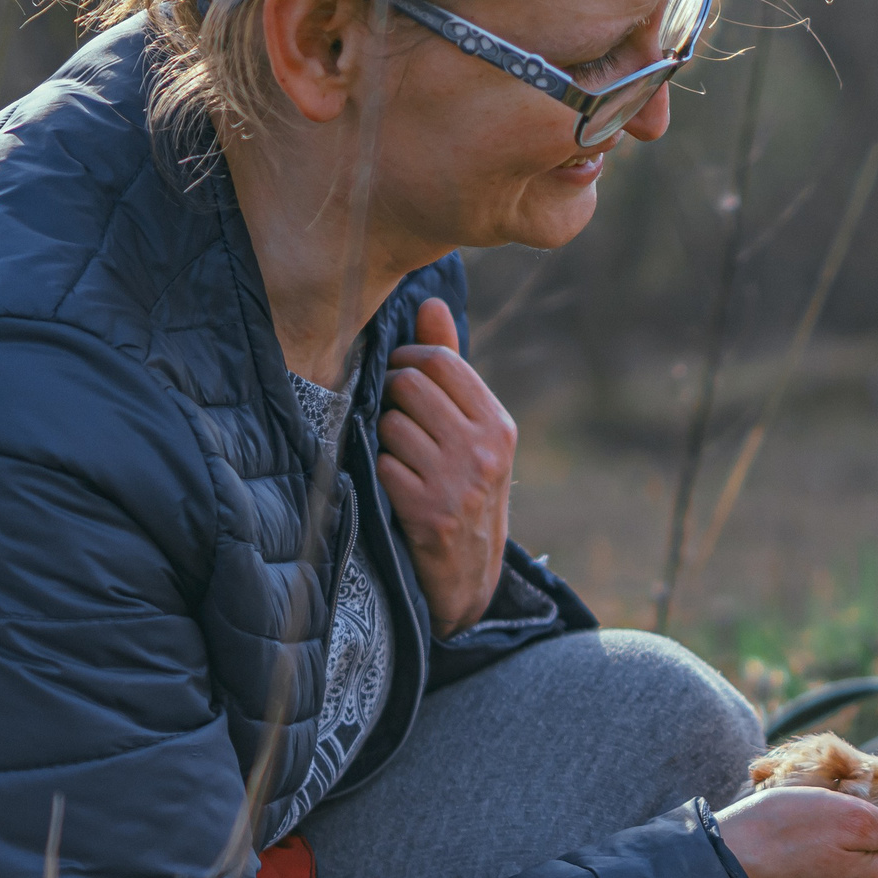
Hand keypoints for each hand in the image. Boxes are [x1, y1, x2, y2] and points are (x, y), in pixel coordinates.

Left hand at [381, 298, 514, 636]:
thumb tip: (431, 300)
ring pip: (391, 422)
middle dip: (390, 395)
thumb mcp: (471, 432)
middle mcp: (486, 450)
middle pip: (411, 384)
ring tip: (397, 458)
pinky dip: (378, 472)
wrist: (468, 577)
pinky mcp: (430, 512)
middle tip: (392, 417)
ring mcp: (459, 483)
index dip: (409, 361)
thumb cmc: (463, 489)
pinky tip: (392, 488)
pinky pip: (382, 464)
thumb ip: (451, 367)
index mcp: (499, 424)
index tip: (402, 379)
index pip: (442, 360)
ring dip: (382, 438)